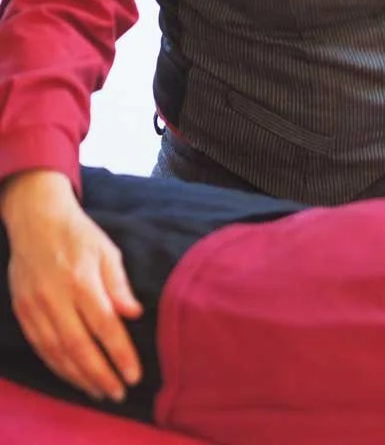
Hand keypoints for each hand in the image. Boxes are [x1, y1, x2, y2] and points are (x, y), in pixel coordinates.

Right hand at [1, 171, 142, 401]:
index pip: (104, 326)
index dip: (119, 354)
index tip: (134, 375)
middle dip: (99, 375)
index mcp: (81, 281)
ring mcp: (34, 306)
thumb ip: (119, 285)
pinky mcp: (21, 310)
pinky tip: (73, 377)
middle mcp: (55, 297)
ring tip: (99, 392)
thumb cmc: (80, 236)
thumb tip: (134, 315)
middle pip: (78, 346)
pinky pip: (39, 346)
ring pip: (55, 352)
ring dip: (78, 377)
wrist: (36, 220)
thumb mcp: (108, 252)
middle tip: (118, 393)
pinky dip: (56, 366)